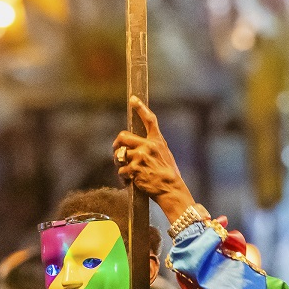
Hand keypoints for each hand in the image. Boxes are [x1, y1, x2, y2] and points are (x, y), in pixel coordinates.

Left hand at [113, 97, 194, 221]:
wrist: (171, 189)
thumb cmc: (168, 174)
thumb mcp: (165, 155)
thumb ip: (152, 147)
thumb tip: (136, 146)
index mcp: (157, 141)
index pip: (150, 120)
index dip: (141, 108)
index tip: (133, 100)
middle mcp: (148, 146)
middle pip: (123, 136)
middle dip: (117, 144)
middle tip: (117, 150)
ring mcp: (140, 157)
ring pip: (119, 155)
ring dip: (119, 163)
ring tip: (126, 170)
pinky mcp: (133, 169)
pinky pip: (121, 170)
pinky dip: (123, 177)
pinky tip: (130, 181)